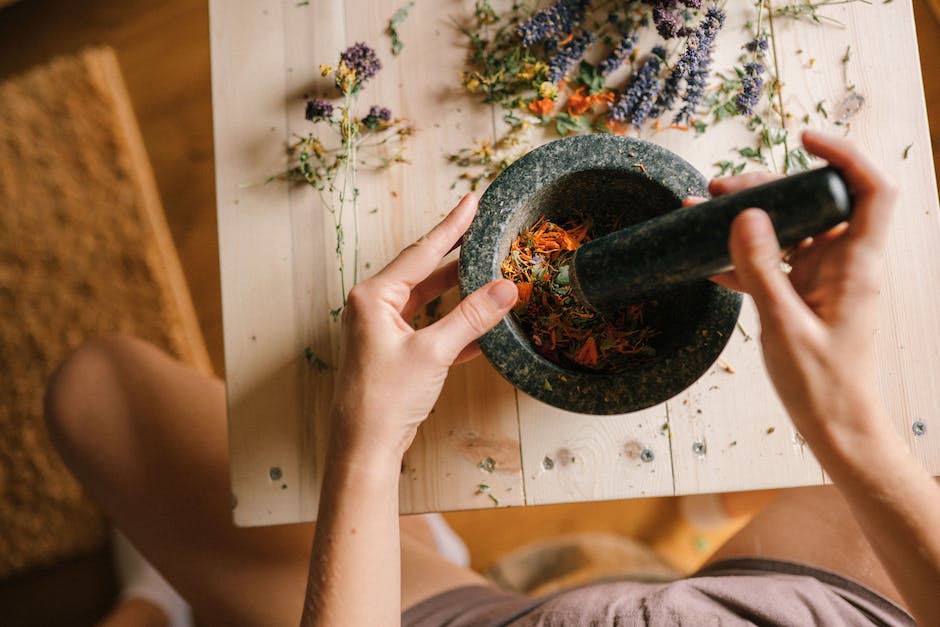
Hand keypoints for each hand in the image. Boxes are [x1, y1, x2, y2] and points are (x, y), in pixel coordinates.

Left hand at [329, 194, 516, 456]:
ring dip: (457, 290)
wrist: (364, 447)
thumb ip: (471, 317)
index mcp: (373, 297)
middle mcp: (373, 307)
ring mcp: (382, 329)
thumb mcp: (433, 352)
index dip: (450, 227)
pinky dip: (454, 324)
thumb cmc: (386, 398)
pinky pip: (429, 327)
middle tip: (481, 229)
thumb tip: (506, 288)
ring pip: (427, 299)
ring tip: (487, 269)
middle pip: (422, 270)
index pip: (420, 253)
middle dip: (454, 252)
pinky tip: (482, 323)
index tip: (472, 202)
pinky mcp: (394, 352)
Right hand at [703, 130, 897, 446]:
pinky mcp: (801, 295)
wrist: (834, 425)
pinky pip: (771, 262)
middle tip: (719, 187)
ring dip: (746, 219)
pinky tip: (705, 259)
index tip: (802, 139)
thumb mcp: (784, 326)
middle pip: (812, 202)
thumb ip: (763, 269)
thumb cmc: (822, 384)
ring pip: (787, 229)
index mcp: (855, 263)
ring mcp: (820, 277)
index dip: (844, 155)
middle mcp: (842, 262)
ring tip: (702, 210)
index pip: (870, 190)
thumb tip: (744, 216)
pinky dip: (740, 257)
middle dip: (766, 187)